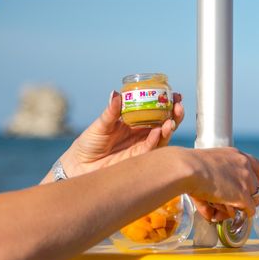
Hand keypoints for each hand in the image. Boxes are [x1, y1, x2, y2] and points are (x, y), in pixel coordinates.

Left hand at [59, 91, 184, 177]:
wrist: (80, 166)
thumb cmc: (88, 143)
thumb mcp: (101, 124)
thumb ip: (111, 112)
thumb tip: (116, 93)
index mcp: (134, 121)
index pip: (155, 110)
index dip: (166, 103)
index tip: (175, 94)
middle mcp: (142, 133)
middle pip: (164, 122)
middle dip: (174, 114)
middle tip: (178, 106)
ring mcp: (142, 145)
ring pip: (163, 136)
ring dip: (169, 127)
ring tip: (171, 120)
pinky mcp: (140, 158)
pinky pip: (153, 148)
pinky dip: (157, 139)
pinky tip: (158, 131)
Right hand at [183, 147, 258, 218]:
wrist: (189, 168)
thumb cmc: (190, 166)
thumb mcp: (207, 167)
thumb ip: (213, 182)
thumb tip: (210, 203)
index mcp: (236, 155)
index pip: (256, 166)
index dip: (253, 179)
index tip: (247, 186)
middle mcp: (245, 165)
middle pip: (256, 184)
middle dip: (248, 194)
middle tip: (238, 201)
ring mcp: (246, 180)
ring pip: (255, 198)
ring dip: (245, 205)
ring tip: (234, 209)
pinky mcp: (243, 194)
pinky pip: (250, 208)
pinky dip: (244, 213)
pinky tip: (235, 215)